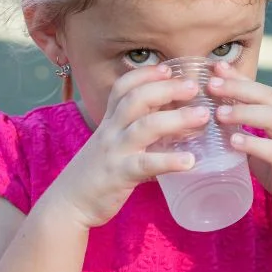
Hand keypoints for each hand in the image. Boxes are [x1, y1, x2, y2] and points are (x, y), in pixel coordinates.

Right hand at [52, 65, 207, 228]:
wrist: (68, 203)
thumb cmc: (97, 173)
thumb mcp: (112, 144)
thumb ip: (134, 130)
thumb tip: (170, 119)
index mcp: (110, 122)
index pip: (123, 88)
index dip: (145, 74)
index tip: (169, 68)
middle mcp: (111, 131)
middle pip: (137, 99)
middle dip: (166, 88)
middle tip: (194, 86)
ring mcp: (114, 152)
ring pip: (145, 127)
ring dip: (176, 118)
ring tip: (202, 116)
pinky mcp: (119, 175)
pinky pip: (146, 165)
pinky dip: (170, 161)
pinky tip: (190, 161)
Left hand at [207, 61, 271, 223]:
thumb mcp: (261, 142)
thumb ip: (244, 128)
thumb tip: (209, 114)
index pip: (262, 88)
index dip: (240, 77)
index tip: (215, 67)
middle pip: (267, 97)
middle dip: (239, 88)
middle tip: (211, 85)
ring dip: (245, 113)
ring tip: (219, 113)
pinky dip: (254, 143)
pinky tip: (235, 141)